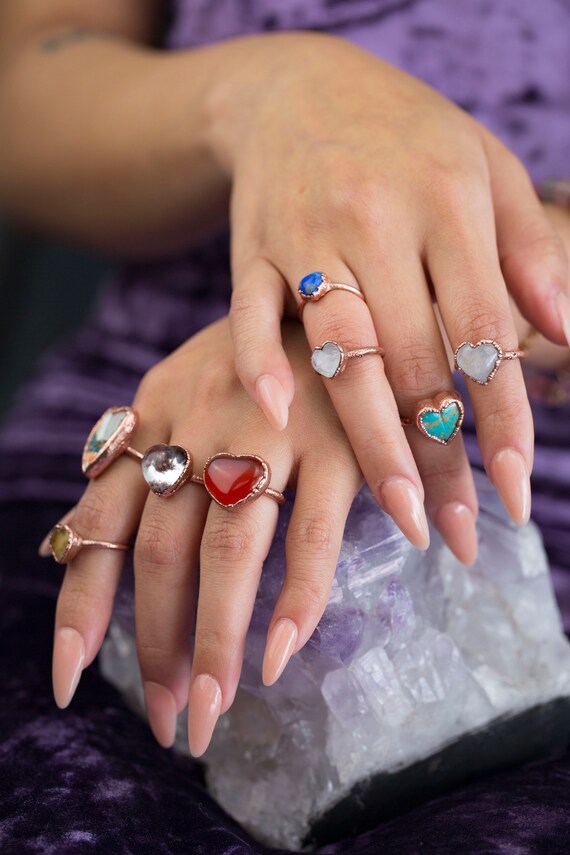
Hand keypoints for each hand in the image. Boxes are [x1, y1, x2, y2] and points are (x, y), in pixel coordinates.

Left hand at [50, 318, 362, 754]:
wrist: (338, 296)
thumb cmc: (255, 358)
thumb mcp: (181, 388)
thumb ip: (137, 456)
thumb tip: (77, 542)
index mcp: (155, 413)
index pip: (102, 523)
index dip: (81, 607)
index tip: (71, 683)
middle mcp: (200, 424)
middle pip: (161, 552)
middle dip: (157, 646)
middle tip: (168, 721)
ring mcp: (269, 432)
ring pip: (227, 554)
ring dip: (215, 643)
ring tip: (210, 712)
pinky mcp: (338, 442)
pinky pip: (312, 536)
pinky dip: (296, 602)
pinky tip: (279, 657)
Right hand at [209, 32, 568, 548]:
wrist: (296, 89)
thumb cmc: (405, 135)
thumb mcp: (483, 167)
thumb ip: (527, 249)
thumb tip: (563, 330)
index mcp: (447, 202)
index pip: (484, 329)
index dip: (501, 416)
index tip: (513, 488)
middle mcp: (379, 221)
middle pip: (415, 361)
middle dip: (441, 458)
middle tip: (455, 534)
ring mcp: (308, 234)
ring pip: (345, 354)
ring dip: (373, 443)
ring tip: (403, 516)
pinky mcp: (251, 247)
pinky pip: (253, 312)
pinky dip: (262, 363)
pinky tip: (276, 419)